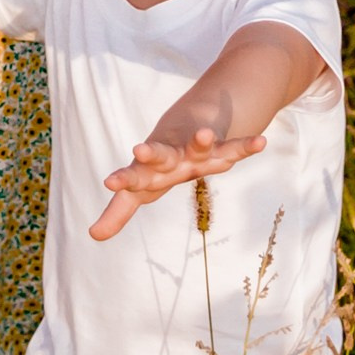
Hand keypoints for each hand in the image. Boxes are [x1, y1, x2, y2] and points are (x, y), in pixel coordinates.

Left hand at [88, 123, 266, 240]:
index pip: (136, 177)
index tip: (109, 182)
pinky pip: (234, 148)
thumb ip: (119, 210)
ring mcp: (197, 150)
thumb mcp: (144, 186)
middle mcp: (174, 157)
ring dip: (201, 142)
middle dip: (152, 156)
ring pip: (199, 147)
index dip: (124, 181)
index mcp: (154, 171)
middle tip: (139, 150)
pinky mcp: (220, 147)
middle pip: (161, 156)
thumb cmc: (164, 162)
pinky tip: (261, 142)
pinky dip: (247, 146)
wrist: (197, 118)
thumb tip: (92, 235)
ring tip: (204, 134)